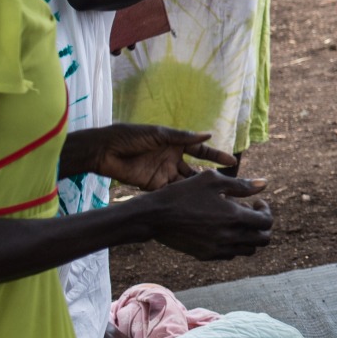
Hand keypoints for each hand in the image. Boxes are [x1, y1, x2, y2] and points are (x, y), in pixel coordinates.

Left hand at [89, 124, 236, 190]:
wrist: (104, 151)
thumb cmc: (130, 136)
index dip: (216, 156)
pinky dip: (181, 197)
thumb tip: (208, 135)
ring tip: (214, 199)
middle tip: (228, 187)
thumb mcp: (158, 133)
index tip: (232, 162)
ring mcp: (163, 173)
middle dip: (210, 178)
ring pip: (186, 184)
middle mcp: (172, 159)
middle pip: (196, 170)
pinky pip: (171, 192)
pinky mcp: (153, 185)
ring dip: (197, 191)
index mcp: (175, 143)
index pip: (201, 150)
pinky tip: (193, 204)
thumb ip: (182, 137)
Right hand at [142, 170, 272, 259]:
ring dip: (250, 236)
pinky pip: (231, 255)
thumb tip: (264, 184)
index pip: (267, 222)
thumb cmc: (184, 193)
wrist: (155, 216)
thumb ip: (241, 184)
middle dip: (262, 225)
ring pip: (248, 250)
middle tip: (251, 212)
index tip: (255, 202)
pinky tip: (223, 229)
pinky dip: (234, 244)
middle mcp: (229, 237)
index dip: (266, 211)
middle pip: (263, 240)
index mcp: (234, 217)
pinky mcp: (206, 255)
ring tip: (237, 221)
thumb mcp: (212, 180)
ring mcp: (217, 249)